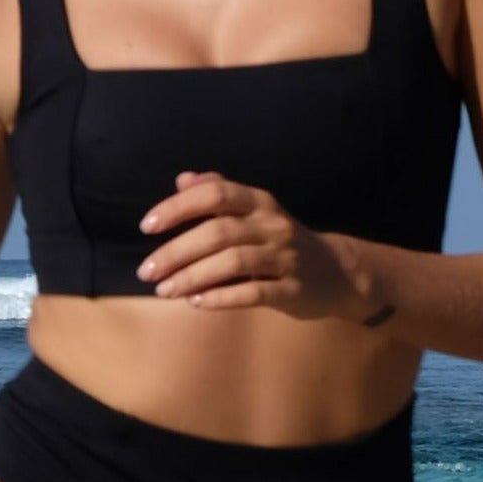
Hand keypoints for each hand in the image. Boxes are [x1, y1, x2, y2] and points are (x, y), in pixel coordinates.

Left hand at [135, 172, 364, 317]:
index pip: (215, 194)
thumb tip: (182, 179)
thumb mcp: (254, 212)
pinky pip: (253, 293)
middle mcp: (272, 224)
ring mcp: (285, 257)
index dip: (178, 207)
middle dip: (176, 251)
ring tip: (165, 290)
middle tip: (147, 270)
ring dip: (193, 277)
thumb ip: (218, 193)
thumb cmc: (280, 242)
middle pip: (218, 232)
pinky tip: (196, 302)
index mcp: (259, 202)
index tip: (147, 226)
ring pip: (233, 262)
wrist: (336, 272)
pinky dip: (221, 297)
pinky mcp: (293, 289)